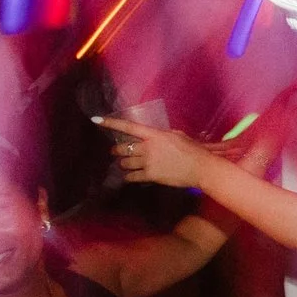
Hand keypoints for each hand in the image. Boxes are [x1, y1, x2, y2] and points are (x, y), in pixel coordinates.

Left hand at [95, 116, 209, 188]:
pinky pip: (131, 176)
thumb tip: (151, 136)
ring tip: (126, 164)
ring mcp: (148, 162)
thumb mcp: (177, 136)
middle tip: (117, 152)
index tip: (96, 120)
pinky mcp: (150, 176)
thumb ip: (161, 135)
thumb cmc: (193, 150)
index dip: (111, 123)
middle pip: (122, 148)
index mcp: (154, 135)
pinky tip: (129, 176)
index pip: (128, 126)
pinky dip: (129, 176)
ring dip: (123, 164)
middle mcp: (148, 147)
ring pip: (125, 163)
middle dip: (117, 150)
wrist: (200, 168)